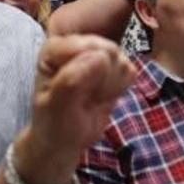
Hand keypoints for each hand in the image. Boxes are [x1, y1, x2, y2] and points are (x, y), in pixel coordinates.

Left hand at [15, 35, 134, 183]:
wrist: (66, 139)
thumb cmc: (56, 124)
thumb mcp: (58, 108)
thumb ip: (72, 81)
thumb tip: (100, 57)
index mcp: (54, 48)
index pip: (87, 48)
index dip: (90, 75)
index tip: (76, 95)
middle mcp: (75, 43)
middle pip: (109, 51)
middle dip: (102, 81)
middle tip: (85, 98)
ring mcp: (97, 52)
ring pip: (121, 61)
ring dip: (110, 87)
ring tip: (92, 98)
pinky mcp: (114, 63)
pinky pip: (130, 71)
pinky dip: (119, 89)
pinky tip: (103, 96)